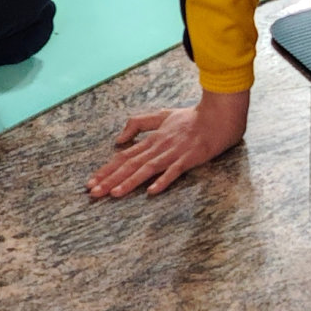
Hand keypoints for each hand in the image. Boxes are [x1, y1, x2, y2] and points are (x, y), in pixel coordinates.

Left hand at [88, 90, 248, 197]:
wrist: (219, 115)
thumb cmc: (191, 118)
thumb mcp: (162, 115)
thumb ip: (139, 124)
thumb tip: (118, 139)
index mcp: (152, 139)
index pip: (124, 156)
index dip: (106, 169)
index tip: (91, 182)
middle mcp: (159, 146)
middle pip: (130, 164)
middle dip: (110, 179)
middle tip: (94, 193)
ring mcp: (174, 152)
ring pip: (147, 169)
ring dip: (130, 182)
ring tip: (114, 194)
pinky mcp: (190, 158)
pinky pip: (174, 171)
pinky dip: (163, 180)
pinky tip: (152, 191)